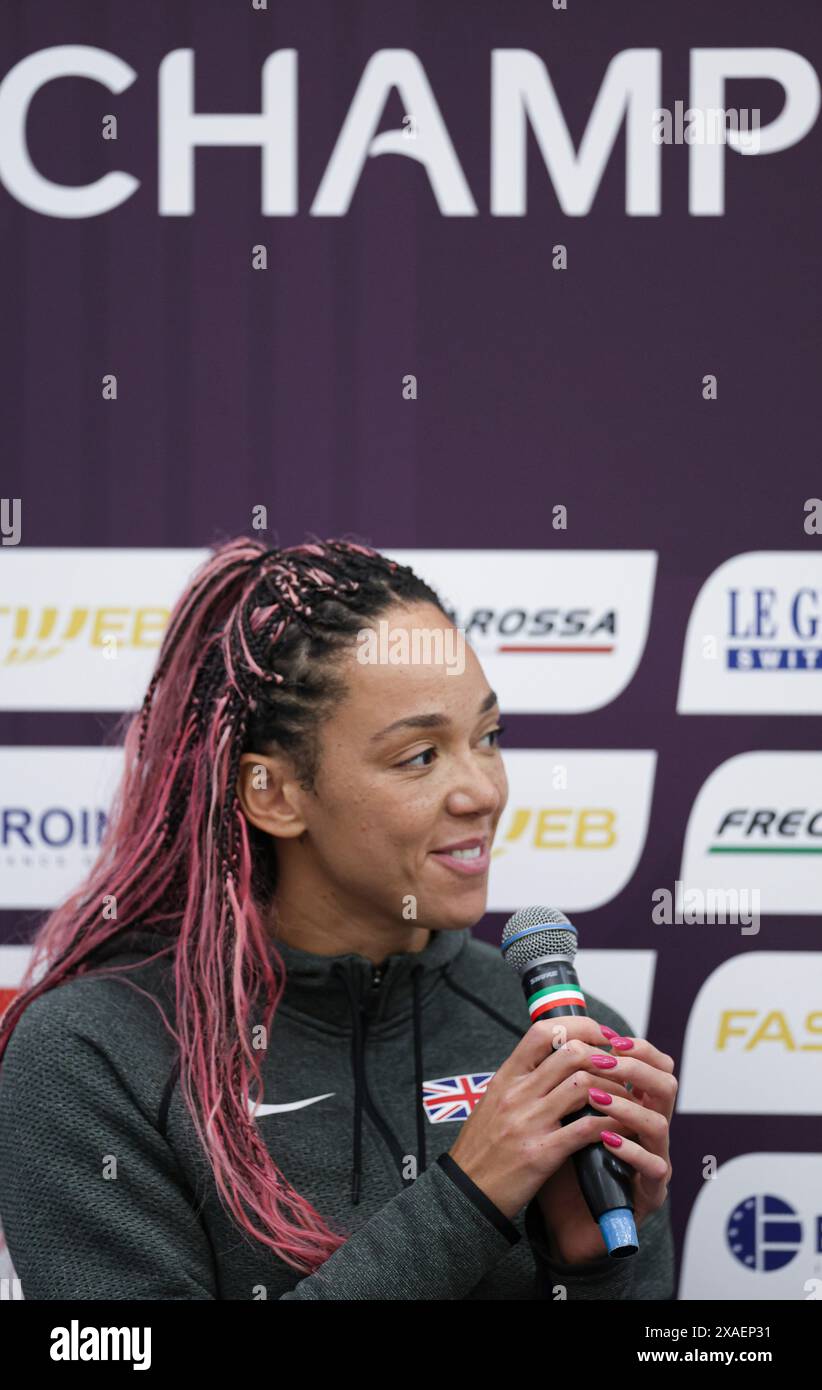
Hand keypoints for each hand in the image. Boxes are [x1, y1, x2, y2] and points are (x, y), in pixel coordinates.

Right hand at [446, 1016, 646, 1219]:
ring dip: (613, 1091)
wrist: (465, 1192)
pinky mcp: (542, 1153)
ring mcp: (529, 1122)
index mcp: (506, 1078)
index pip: (543, 1031)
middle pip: (571, 1053)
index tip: (602, 1035)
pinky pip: (586, 1129)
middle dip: (604, 1058)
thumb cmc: (481, 1149)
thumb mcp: (493, 1103)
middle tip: (621, 1069)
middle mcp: (517, 1094)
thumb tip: (554, 1063)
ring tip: (625, 1099)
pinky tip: (621, 1128)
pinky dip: (610, 1124)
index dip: (580, 1026)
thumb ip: (522, 1083)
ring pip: (583, 1086)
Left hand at [534, 1023, 675, 1264]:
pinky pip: (653, 1167)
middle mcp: (649, 1131)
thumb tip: (554, 1041)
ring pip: (660, 1123)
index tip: (611, 1040)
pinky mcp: (650, 1194)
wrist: (561, 1224)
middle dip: (637, 1069)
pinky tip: (606, 1140)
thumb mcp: (561, 1118)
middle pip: (666, 1087)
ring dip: (627, 1106)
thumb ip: (565, 1085)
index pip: (653, 1066)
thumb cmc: (562, 1166)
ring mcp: (654, 1161)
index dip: (638, 1049)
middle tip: (607, 1064)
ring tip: (597, 1099)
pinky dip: (630, 1150)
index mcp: (633, 1107)